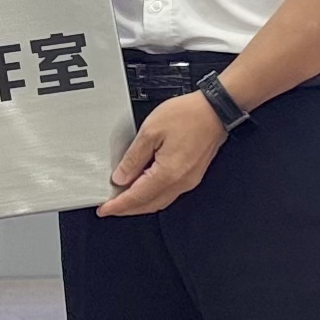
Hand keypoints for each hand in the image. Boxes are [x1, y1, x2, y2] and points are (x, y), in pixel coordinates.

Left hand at [98, 92, 227, 216]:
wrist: (215, 110)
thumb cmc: (188, 116)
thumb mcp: (150, 132)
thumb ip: (133, 158)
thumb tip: (121, 177)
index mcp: (168, 174)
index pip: (137, 197)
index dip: (118, 205)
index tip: (105, 209)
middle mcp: (180, 182)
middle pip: (148, 204)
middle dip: (127, 209)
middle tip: (110, 207)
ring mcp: (188, 180)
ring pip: (159, 201)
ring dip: (140, 203)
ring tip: (123, 198)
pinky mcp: (192, 175)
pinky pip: (168, 193)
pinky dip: (152, 195)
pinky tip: (144, 187)